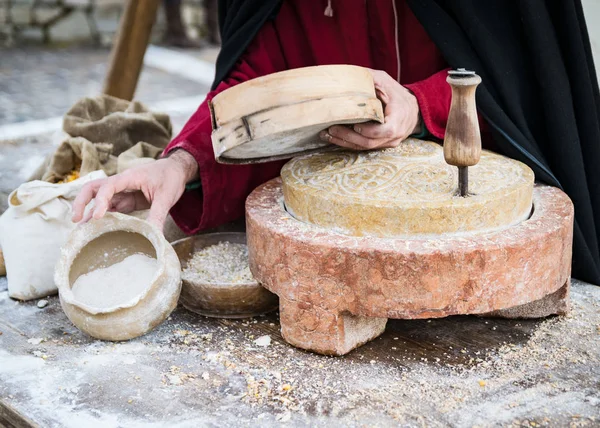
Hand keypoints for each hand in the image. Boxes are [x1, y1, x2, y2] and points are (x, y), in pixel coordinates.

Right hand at [71, 149, 198, 227]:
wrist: (176, 171)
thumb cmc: (170, 178)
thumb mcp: (167, 197)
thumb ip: (158, 215)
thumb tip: (155, 236)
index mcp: (129, 177)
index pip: (107, 187)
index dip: (100, 201)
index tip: (98, 217)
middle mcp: (120, 183)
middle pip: (93, 189)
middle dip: (81, 202)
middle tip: (76, 220)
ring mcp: (121, 192)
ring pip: (99, 200)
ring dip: (89, 213)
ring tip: (81, 231)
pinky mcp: (125, 200)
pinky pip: (110, 208)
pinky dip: (102, 218)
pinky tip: (96, 230)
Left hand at [319, 69, 420, 149]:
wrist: (413, 110)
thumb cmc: (397, 94)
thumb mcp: (385, 81)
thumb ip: (369, 78)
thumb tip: (347, 75)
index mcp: (399, 119)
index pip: (385, 130)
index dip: (368, 130)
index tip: (354, 124)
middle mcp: (395, 135)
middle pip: (370, 142)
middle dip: (348, 137)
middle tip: (331, 129)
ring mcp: (388, 143)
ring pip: (365, 147)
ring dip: (345, 142)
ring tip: (327, 135)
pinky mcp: (381, 145)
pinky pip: (364, 147)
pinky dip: (349, 143)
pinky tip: (335, 138)